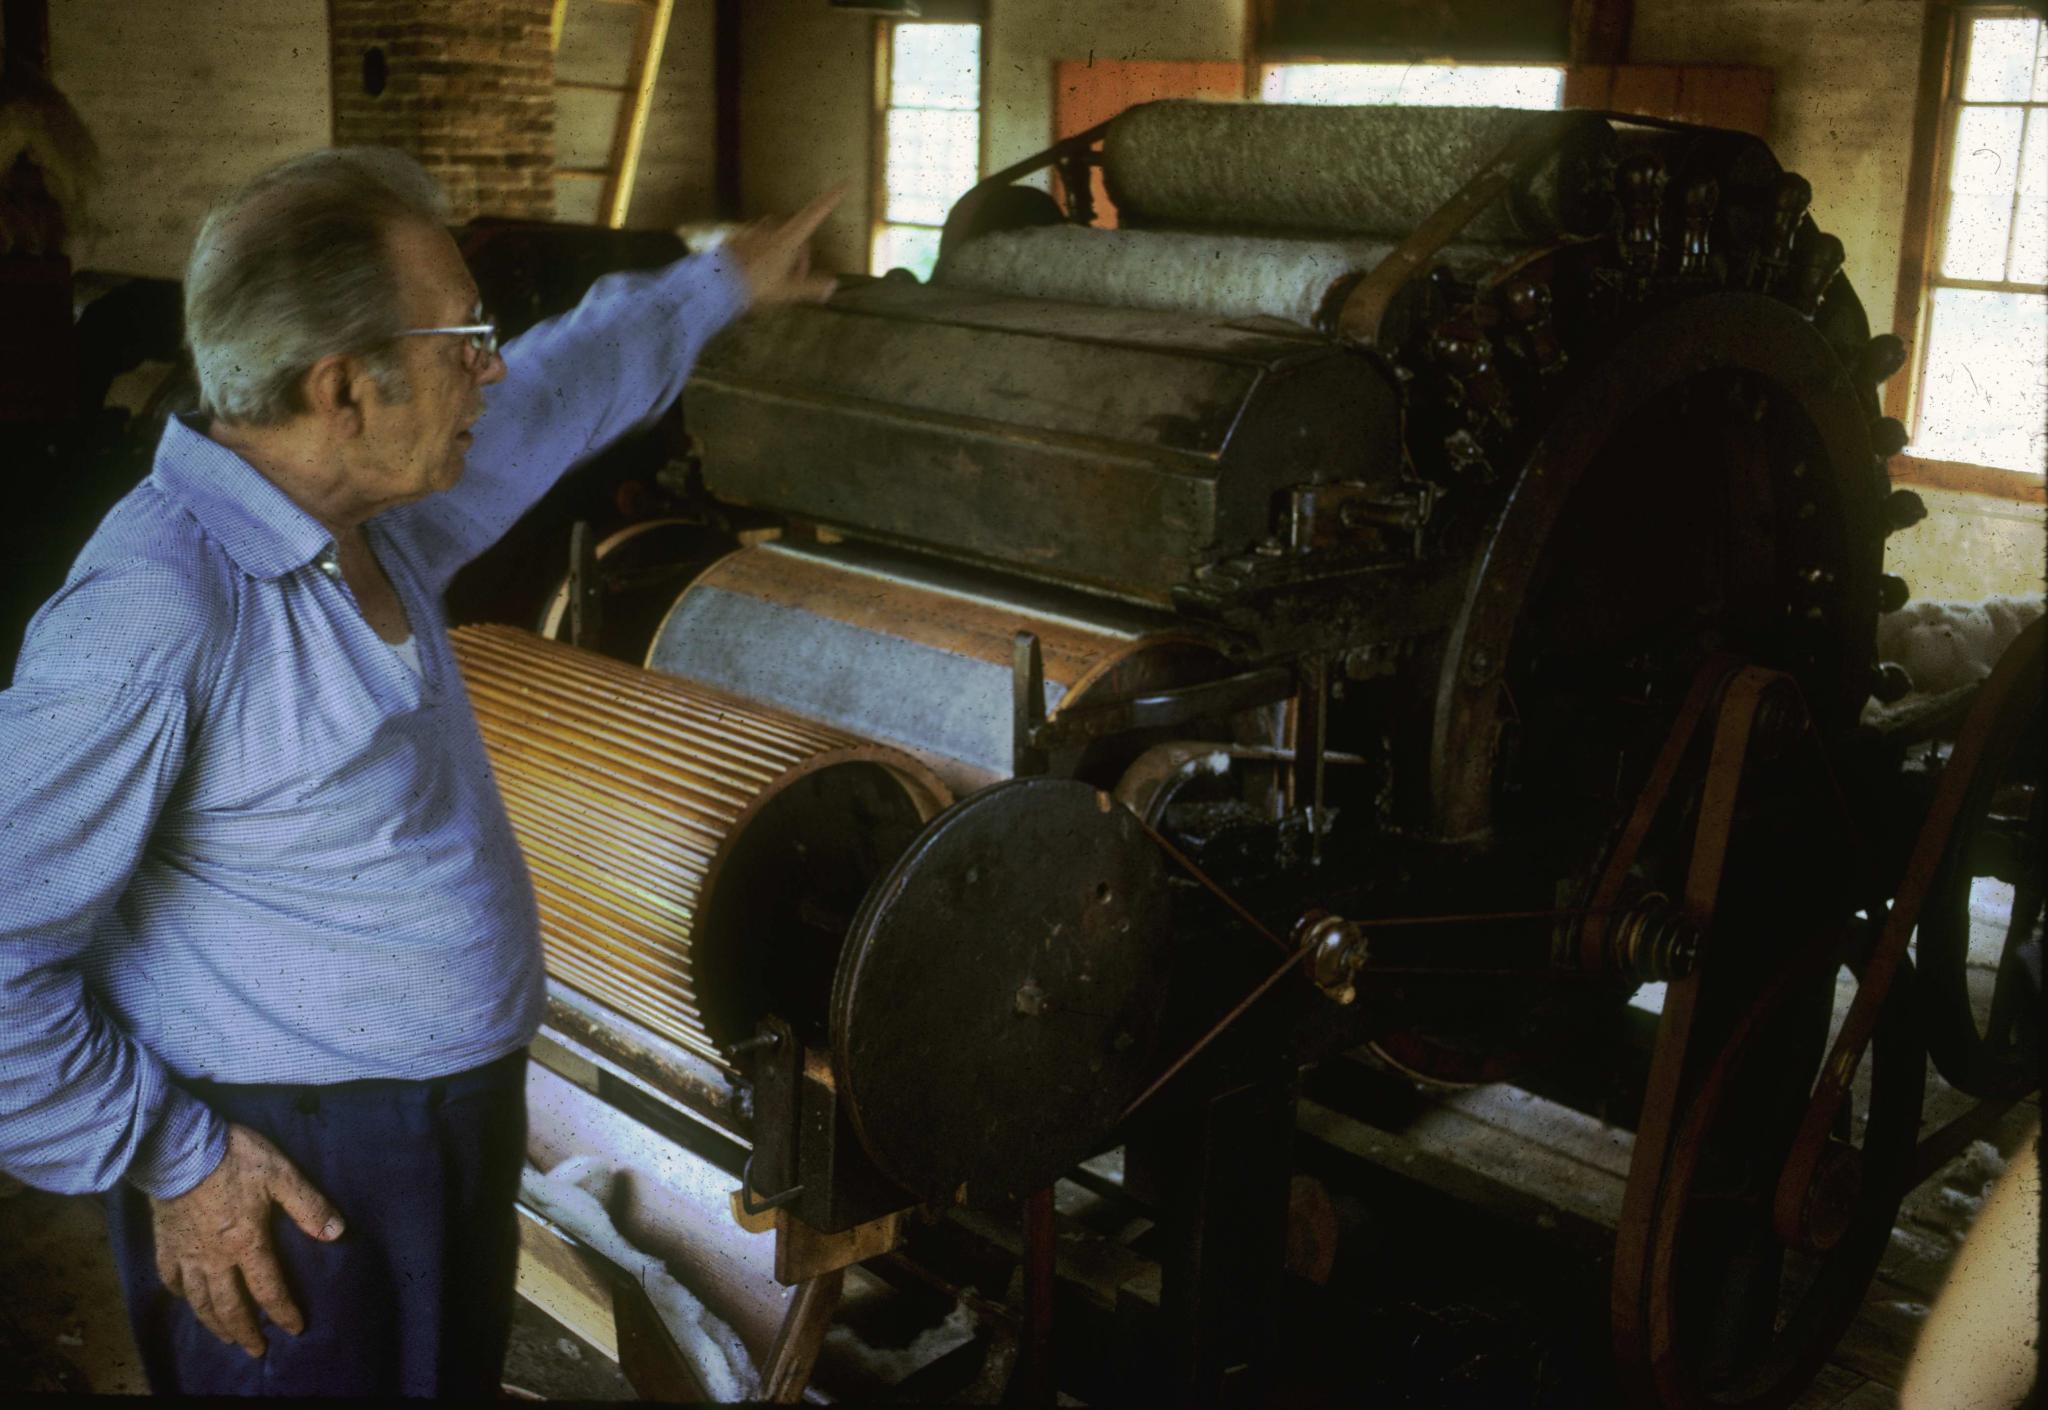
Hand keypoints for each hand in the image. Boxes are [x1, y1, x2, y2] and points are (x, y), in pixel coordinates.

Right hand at [149, 1123, 344, 1357]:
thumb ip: (309, 1206)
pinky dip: (179, 1294)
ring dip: (213, 1323)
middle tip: (256, 1350)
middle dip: (245, 1331)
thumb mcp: (281, 1175)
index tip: (295, 1329)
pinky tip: (185, 1299)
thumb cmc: (234, 1159)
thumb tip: (337, 1233)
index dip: (283, 1312)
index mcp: (246, 1244)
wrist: (179, 1148)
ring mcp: (186, 1253)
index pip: (268, 1289)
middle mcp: (215, 1258)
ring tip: (224, 1337)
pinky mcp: (164, 1243)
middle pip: (230, 1305)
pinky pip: (170, 1278)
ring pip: (199, 1300)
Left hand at [724, 190, 842, 306]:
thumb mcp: (787, 292)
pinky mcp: (737, 236)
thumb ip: (811, 287)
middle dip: (799, 254)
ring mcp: (753, 230)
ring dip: (781, 253)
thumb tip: (832, 284)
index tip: (844, 184)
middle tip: (795, 280)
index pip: (814, 214)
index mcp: (788, 239)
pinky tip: (754, 275)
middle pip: (796, 233)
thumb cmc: (754, 286)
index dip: (830, 199)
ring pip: (775, 236)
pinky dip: (761, 255)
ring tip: (774, 278)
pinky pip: (756, 242)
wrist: (715, 283)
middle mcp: (771, 228)